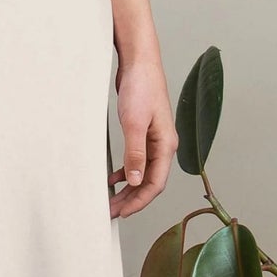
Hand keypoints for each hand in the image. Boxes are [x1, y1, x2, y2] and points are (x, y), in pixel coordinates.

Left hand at [109, 53, 176, 218]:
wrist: (139, 63)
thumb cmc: (141, 88)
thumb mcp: (134, 123)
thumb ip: (135, 153)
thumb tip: (134, 180)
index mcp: (166, 146)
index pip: (155, 184)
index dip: (139, 201)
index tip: (123, 213)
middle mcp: (163, 146)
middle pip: (149, 182)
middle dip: (132, 199)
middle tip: (112, 212)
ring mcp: (154, 140)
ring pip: (142, 173)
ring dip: (128, 188)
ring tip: (111, 200)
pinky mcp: (144, 133)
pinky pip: (137, 160)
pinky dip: (126, 172)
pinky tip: (114, 178)